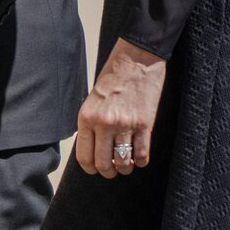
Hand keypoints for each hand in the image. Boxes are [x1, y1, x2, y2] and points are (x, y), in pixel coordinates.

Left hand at [76, 38, 166, 178]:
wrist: (137, 58)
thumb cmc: (114, 75)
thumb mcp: (93, 99)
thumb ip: (92, 123)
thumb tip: (94, 149)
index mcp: (87, 117)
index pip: (84, 157)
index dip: (91, 169)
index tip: (96, 169)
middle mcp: (104, 123)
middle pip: (103, 164)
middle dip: (108, 172)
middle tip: (113, 170)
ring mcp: (125, 124)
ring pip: (123, 162)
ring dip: (125, 168)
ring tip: (127, 164)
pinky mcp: (144, 124)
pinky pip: (142, 154)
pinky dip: (141, 160)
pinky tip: (140, 156)